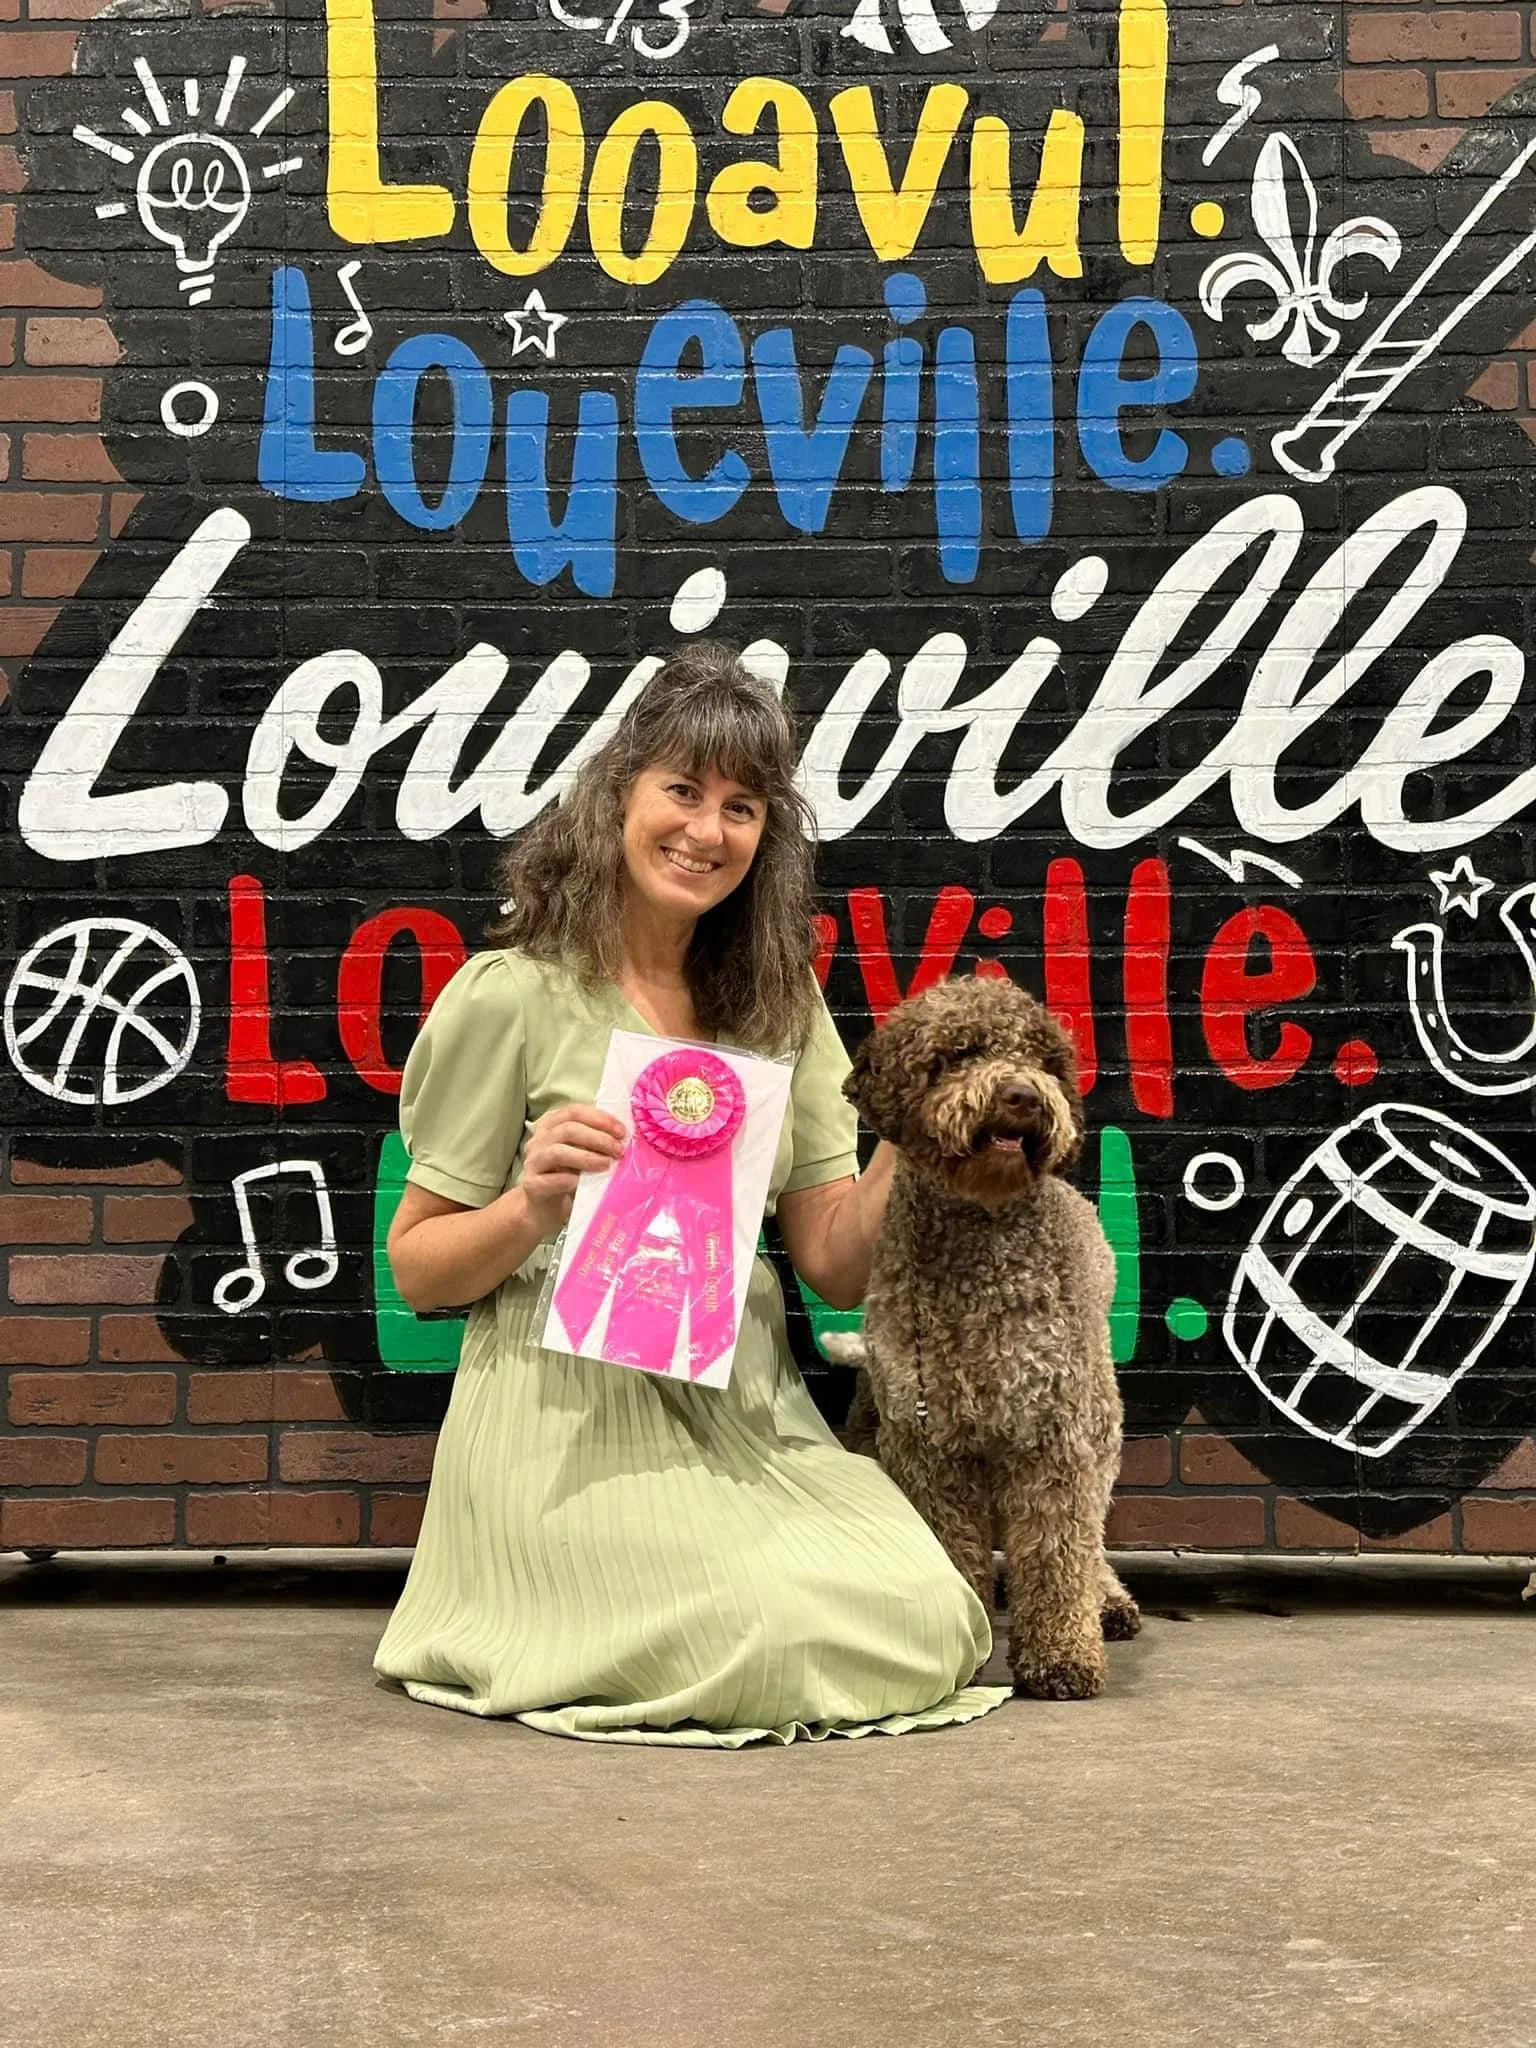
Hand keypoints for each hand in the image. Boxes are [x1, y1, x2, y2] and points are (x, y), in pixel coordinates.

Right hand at [519, 1103, 626, 1235]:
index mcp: (551, 1125)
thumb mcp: (580, 1153)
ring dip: (587, 1157)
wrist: (544, 1208)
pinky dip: (570, 1180)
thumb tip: (621, 1136)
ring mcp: (532, 1162)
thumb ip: (593, 1141)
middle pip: (568, 1129)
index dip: (599, 1118)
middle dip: (598, 1138)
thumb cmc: (567, 1175)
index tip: (621, 1131)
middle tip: (618, 1150)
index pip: (574, 1112)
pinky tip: (585, 1183)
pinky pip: (551, 1180)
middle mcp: (538, 1139)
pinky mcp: (531, 1184)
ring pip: (558, 1152)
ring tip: (607, 1165)